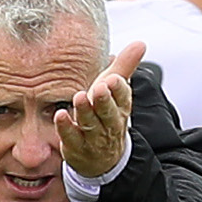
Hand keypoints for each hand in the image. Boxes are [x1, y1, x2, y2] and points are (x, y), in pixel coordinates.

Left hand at [53, 39, 145, 181]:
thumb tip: (140, 43)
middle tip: (100, 87)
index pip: (123, 98)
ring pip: (90, 125)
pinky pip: (71, 138)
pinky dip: (66, 127)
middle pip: (109, 113)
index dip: (119, 89)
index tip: (114, 79)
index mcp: (120, 108)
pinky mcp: (76, 147)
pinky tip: (60, 115)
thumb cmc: (105, 117)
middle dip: (105, 100)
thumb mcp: (115, 92)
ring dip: (85, 111)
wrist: (101, 158)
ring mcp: (93, 138)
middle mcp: (109, 124)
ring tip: (79, 97)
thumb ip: (125, 67)